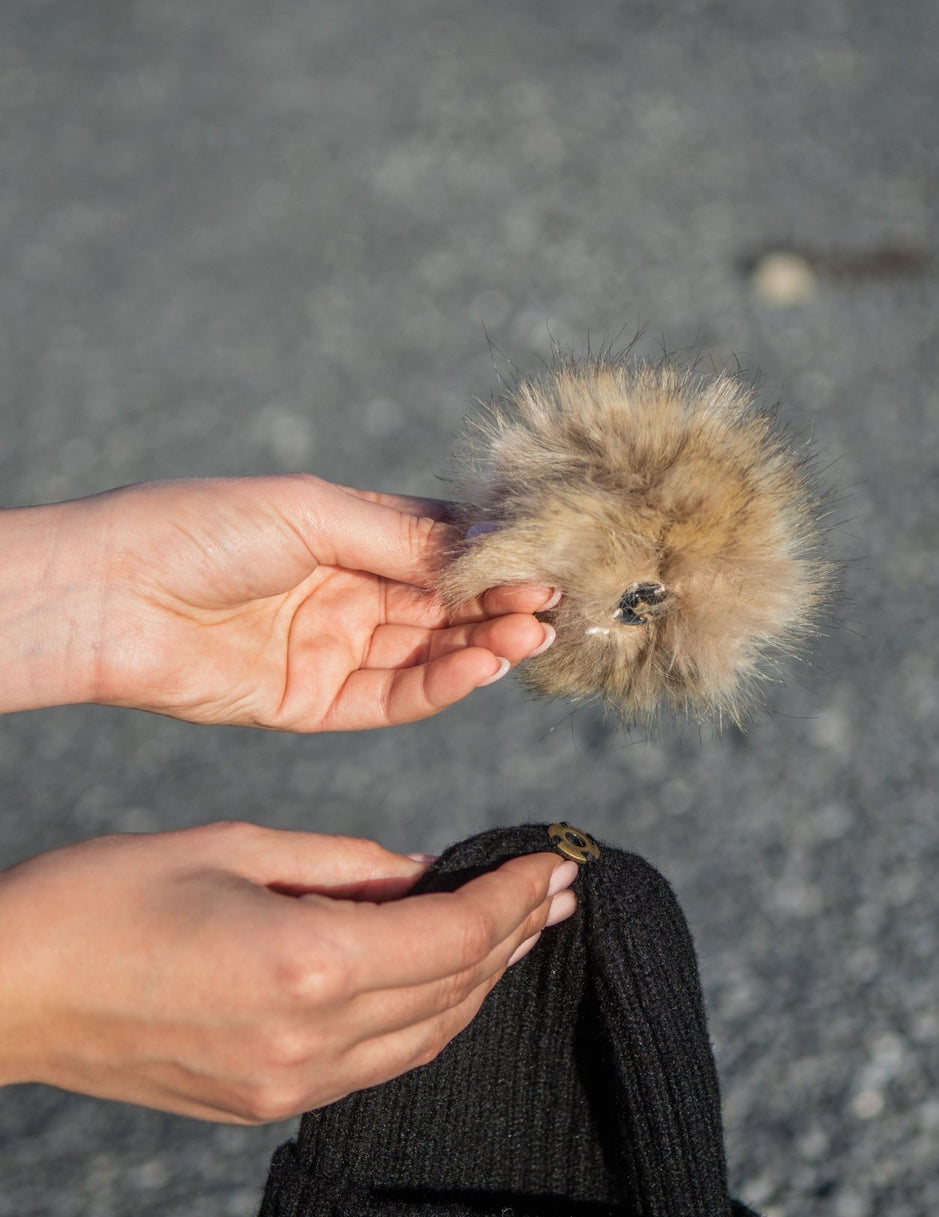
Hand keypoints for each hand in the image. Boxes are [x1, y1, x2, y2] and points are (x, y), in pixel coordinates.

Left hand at [0, 475, 556, 725]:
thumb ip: (402, 537)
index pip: (443, 547)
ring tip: (528, 638)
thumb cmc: (199, 530)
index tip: (548, 561)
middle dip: (501, 606)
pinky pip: (393, 699)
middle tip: (551, 608)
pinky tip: (479, 666)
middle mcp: (348, 590)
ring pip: (428, 653)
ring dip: (482, 647)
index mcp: (348, 532)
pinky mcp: (314, 703)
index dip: (496, 558)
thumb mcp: (312, 513)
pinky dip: (441, 686)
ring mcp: (333, 648)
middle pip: (445, 605)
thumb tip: (487, 552)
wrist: (109, 598)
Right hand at [0, 823, 577, 1121]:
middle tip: (555, 893)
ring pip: (426, 1040)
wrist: (6, 994)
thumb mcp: (230, 847)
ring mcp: (288, 1087)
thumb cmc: (102, 899)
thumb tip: (420, 875)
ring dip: (479, 984)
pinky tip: (440, 982)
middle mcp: (310, 1041)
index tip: (553, 866)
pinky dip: (424, 1021)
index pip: (454, 938)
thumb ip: (341, 863)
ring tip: (518, 932)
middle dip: (513, 936)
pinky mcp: (264, 1106)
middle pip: (453, 991)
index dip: (513, 900)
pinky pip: (376, 1067)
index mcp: (305, 964)